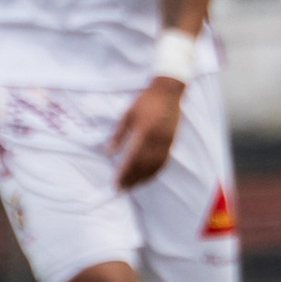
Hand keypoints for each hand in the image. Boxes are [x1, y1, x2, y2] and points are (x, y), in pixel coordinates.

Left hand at [111, 74, 184, 188]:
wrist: (168, 92)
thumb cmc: (146, 101)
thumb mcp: (128, 115)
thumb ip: (118, 135)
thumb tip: (108, 153)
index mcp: (144, 132)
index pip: (133, 159)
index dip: (124, 173)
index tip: (116, 183)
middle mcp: (156, 140)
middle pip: (143, 166)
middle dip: (132, 179)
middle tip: (122, 190)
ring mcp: (166, 142)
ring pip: (154, 166)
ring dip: (143, 179)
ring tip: (132, 187)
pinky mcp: (172, 142)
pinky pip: (163, 162)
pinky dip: (155, 172)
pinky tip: (148, 177)